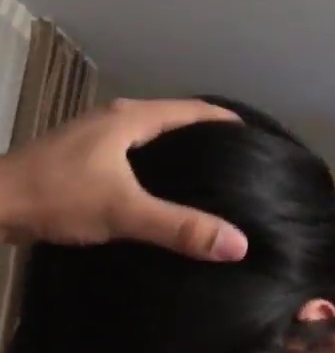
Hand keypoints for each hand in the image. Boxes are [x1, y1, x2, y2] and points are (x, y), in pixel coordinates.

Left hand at [0, 98, 246, 259]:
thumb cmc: (59, 196)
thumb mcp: (124, 210)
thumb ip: (179, 227)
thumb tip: (237, 243)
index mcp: (130, 119)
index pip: (193, 109)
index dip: (227, 123)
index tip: (257, 144)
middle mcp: (116, 122)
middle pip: (174, 126)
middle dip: (207, 146)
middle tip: (240, 175)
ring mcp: (97, 142)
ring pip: (152, 147)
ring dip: (179, 164)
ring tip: (210, 193)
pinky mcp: (84, 164)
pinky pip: (132, 164)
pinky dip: (154, 179)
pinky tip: (163, 205)